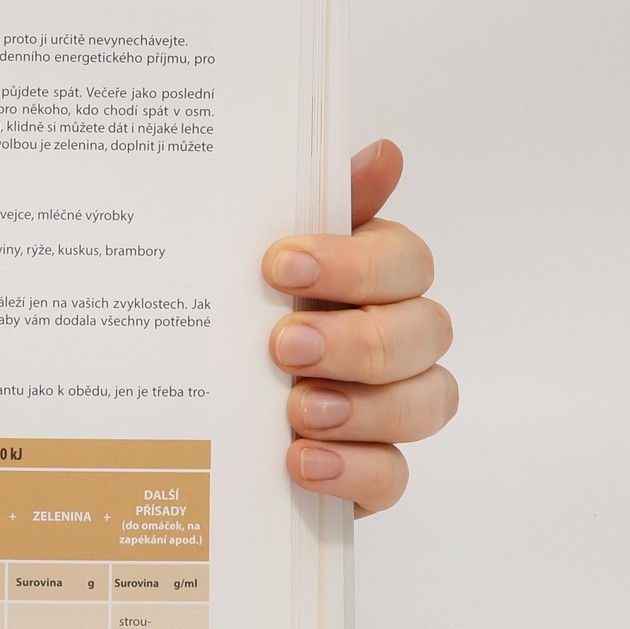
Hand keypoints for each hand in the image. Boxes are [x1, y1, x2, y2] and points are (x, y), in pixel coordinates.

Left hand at [261, 139, 455, 515]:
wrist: (202, 411)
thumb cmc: (245, 310)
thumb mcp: (263, 258)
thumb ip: (319, 205)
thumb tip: (386, 153)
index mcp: (376, 276)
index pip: (404, 261)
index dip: (354, 264)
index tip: (279, 265)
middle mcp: (399, 337)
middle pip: (424, 332)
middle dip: (357, 339)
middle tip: (284, 346)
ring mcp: (392, 406)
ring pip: (427, 402)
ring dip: (364, 406)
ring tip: (298, 411)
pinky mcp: (373, 470)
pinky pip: (395, 475)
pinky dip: (355, 469)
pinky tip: (303, 461)